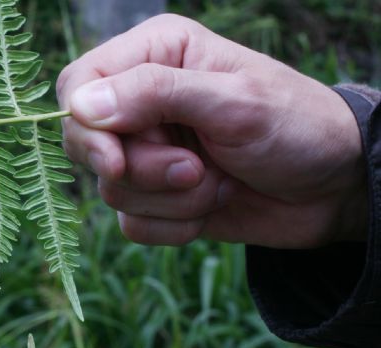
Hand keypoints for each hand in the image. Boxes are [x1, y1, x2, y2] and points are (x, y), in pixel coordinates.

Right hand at [56, 14, 366, 247]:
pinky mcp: (155, 197)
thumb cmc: (296, 126)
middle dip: (142, 171)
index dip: (86, 127)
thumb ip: (155, 93)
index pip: (78, 85)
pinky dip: (173, 226)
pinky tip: (211, 208)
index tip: (116, 161)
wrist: (333, 189)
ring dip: (170, 200)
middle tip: (194, 169)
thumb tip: (82, 105)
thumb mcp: (232, 102)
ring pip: (112, 191)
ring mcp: (147, 151)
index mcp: (154, 55)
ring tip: (217, 182)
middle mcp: (141, 101)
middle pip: (88, 146)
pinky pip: (132, 224)